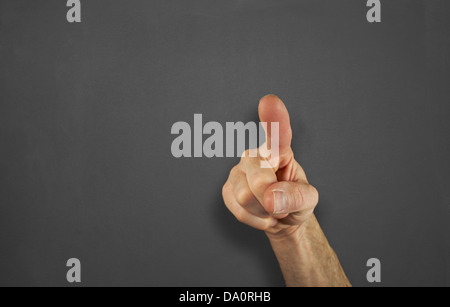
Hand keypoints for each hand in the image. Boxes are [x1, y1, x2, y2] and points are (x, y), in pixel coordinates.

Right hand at [222, 95, 318, 239]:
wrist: (280, 218)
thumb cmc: (296, 202)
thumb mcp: (309, 201)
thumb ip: (296, 197)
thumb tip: (271, 198)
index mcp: (278, 150)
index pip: (277, 133)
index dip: (273, 118)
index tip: (270, 101)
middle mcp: (255, 155)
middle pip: (259, 180)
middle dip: (272, 199)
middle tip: (281, 203)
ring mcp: (238, 171)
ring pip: (246, 197)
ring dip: (264, 211)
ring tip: (271, 207)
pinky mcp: (227, 189)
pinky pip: (238, 210)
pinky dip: (254, 219)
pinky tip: (260, 213)